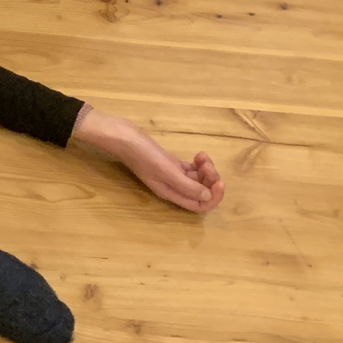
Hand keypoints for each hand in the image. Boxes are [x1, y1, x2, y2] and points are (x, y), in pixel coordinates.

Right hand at [73, 106, 225, 212]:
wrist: (124, 136)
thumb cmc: (143, 154)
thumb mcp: (165, 170)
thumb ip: (187, 186)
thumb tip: (208, 197)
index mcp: (171, 193)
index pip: (199, 205)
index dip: (213, 198)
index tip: (219, 182)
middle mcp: (173, 187)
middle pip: (201, 192)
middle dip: (210, 180)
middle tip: (208, 165)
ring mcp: (172, 174)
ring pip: (198, 179)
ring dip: (206, 169)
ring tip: (201, 157)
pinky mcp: (171, 163)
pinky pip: (192, 169)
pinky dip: (199, 163)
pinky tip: (198, 154)